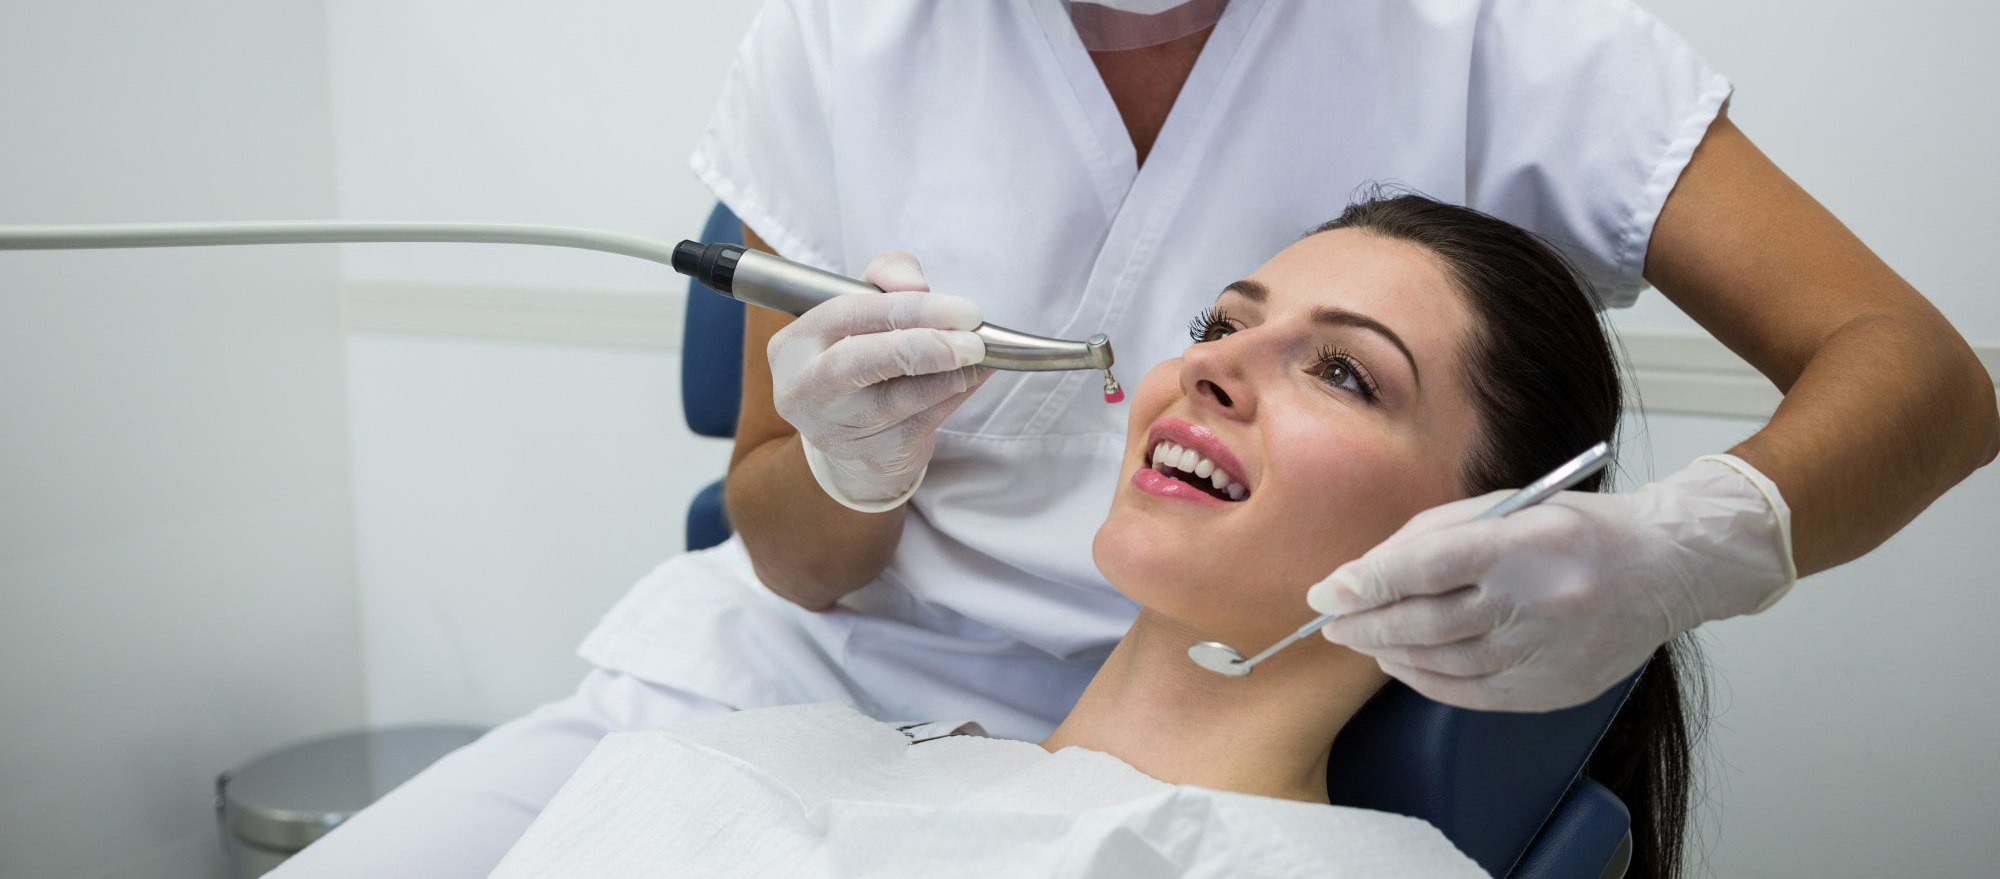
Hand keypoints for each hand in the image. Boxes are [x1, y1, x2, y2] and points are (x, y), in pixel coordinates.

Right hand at [767, 251, 990, 510]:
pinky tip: (969, 378)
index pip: (848, 314)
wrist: (851, 435)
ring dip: (950, 374)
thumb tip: (917, 286)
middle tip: (974, 343)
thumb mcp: (866, 308)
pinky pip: (923, 422)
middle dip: (923, 347)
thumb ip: (888, 279)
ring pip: (899, 399)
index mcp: (793, 345)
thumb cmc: (861, 355)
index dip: (908, 308)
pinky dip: (955, 395)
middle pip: (858, 362)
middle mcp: (804, 389)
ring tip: (978, 357)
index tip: (963, 309)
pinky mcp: (872, 455)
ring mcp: (834, 429)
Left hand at [1306, 455, 1795, 710]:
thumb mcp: (1508, 507)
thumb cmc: (1579, 530)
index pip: (1429, 567)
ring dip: (1391, 652)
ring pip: (1444, 663)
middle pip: (1428, 622)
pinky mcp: (1555, 689)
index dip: (1370, 582)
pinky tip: (1404, 663)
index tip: (1328, 592)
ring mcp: (1549, 652)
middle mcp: (1539, 601)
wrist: (1667, 569)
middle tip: (1333, 623)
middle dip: (1367, 624)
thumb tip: (1366, 573)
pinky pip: (1471, 694)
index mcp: (1527, 543)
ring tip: (1366, 639)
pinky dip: (1427, 680)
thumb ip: (1434, 536)